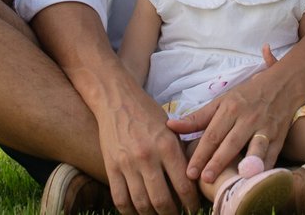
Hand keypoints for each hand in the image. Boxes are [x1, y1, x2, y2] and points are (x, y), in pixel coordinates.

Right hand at [96, 94, 199, 214]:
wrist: (117, 100)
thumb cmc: (148, 113)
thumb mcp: (171, 129)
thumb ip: (180, 154)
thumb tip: (193, 180)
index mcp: (167, 146)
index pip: (184, 185)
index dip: (191, 203)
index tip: (193, 209)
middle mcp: (148, 156)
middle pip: (162, 200)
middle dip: (172, 214)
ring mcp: (127, 163)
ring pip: (142, 204)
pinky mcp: (111, 167)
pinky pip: (120, 199)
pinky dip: (130, 212)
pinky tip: (138, 212)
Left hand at [166, 61, 299, 183]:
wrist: (283, 84)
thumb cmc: (247, 95)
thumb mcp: (222, 101)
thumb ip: (197, 118)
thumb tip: (171, 126)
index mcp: (230, 108)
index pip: (212, 134)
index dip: (200, 154)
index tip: (189, 172)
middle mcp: (248, 118)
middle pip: (230, 143)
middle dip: (217, 162)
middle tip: (203, 179)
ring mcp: (265, 128)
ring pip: (254, 150)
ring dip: (244, 166)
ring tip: (234, 181)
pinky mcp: (280, 138)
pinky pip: (271, 156)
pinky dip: (264, 169)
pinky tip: (255, 180)